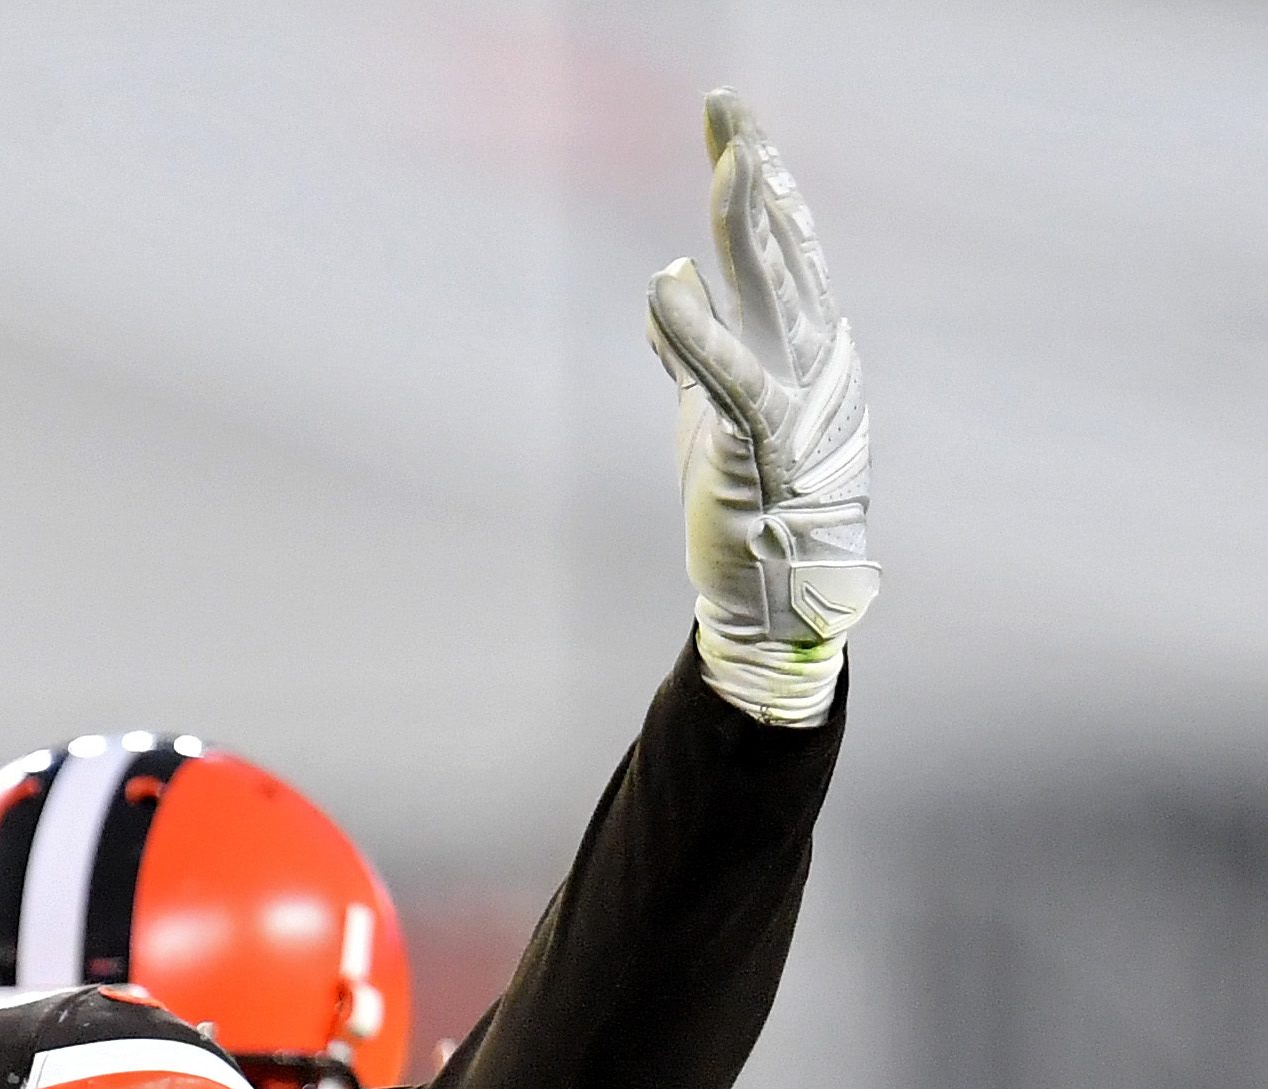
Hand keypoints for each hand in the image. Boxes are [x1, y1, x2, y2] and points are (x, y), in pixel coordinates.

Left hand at [647, 91, 873, 726]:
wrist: (772, 595)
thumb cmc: (745, 503)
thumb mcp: (710, 411)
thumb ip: (692, 351)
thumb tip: (669, 291)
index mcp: (804, 347)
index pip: (779, 245)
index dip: (755, 179)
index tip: (727, 122)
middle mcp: (812, 359)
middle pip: (779, 246)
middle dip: (753, 172)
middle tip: (726, 105)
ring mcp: (795, 398)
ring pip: (771, 293)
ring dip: (744, 224)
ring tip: (725, 160)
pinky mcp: (759, 444)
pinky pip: (729, 376)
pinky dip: (695, 331)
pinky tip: (664, 285)